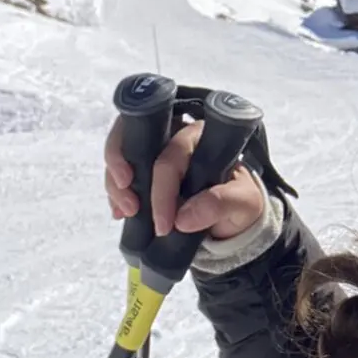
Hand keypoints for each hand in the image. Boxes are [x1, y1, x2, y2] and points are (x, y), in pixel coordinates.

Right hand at [103, 117, 265, 240]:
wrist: (231, 220)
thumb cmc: (239, 203)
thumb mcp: (243, 204)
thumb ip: (220, 204)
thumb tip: (183, 218)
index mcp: (202, 137)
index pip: (174, 152)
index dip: (163, 187)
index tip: (163, 222)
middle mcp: (176, 136)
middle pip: (139, 136)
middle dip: (123, 167)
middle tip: (129, 205)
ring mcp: (156, 151)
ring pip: (124, 152)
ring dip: (115, 182)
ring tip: (124, 212)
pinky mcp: (143, 169)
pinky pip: (119, 171)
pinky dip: (114, 192)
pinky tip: (119, 212)